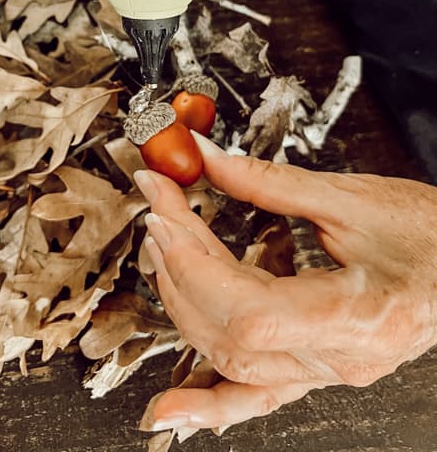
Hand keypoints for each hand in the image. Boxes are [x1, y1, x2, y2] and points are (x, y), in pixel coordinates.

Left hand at [133, 133, 436, 431]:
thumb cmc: (432, 236)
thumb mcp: (351, 198)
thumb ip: (268, 181)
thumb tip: (207, 157)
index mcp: (356, 316)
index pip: (249, 309)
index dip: (195, 262)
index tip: (165, 211)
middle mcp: (339, 359)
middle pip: (231, 331)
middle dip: (181, 266)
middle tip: (160, 211)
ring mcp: (327, 372)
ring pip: (233, 360)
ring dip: (185, 303)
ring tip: (161, 250)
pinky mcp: (317, 368)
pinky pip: (257, 397)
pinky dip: (210, 403)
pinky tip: (170, 412)